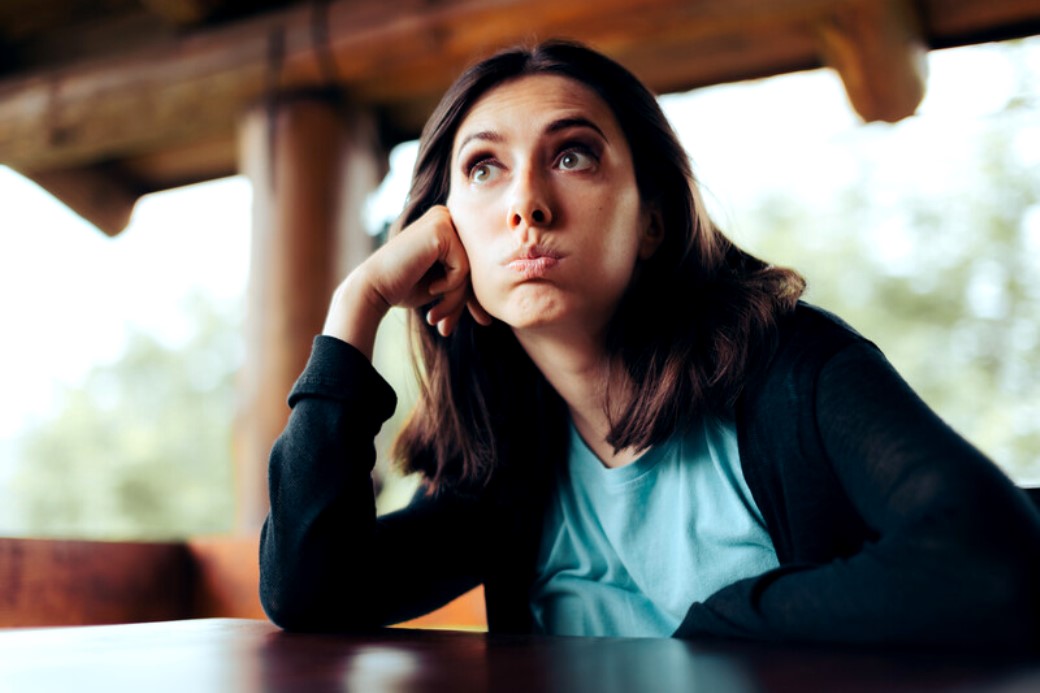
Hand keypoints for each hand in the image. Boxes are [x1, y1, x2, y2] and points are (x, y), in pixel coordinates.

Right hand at [322, 206, 490, 357]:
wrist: (373, 289)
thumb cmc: (404, 287)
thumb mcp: (444, 286)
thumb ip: (466, 286)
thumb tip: (492, 314)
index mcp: (450, 226)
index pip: (474, 262)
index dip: (472, 296)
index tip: (476, 322)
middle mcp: (448, 216)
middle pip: (475, 265)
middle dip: (463, 301)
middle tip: (447, 329)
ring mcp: (444, 219)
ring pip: (471, 268)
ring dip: (455, 299)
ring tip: (436, 317)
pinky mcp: (440, 228)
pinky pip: (462, 267)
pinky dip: (449, 286)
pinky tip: (431, 288)